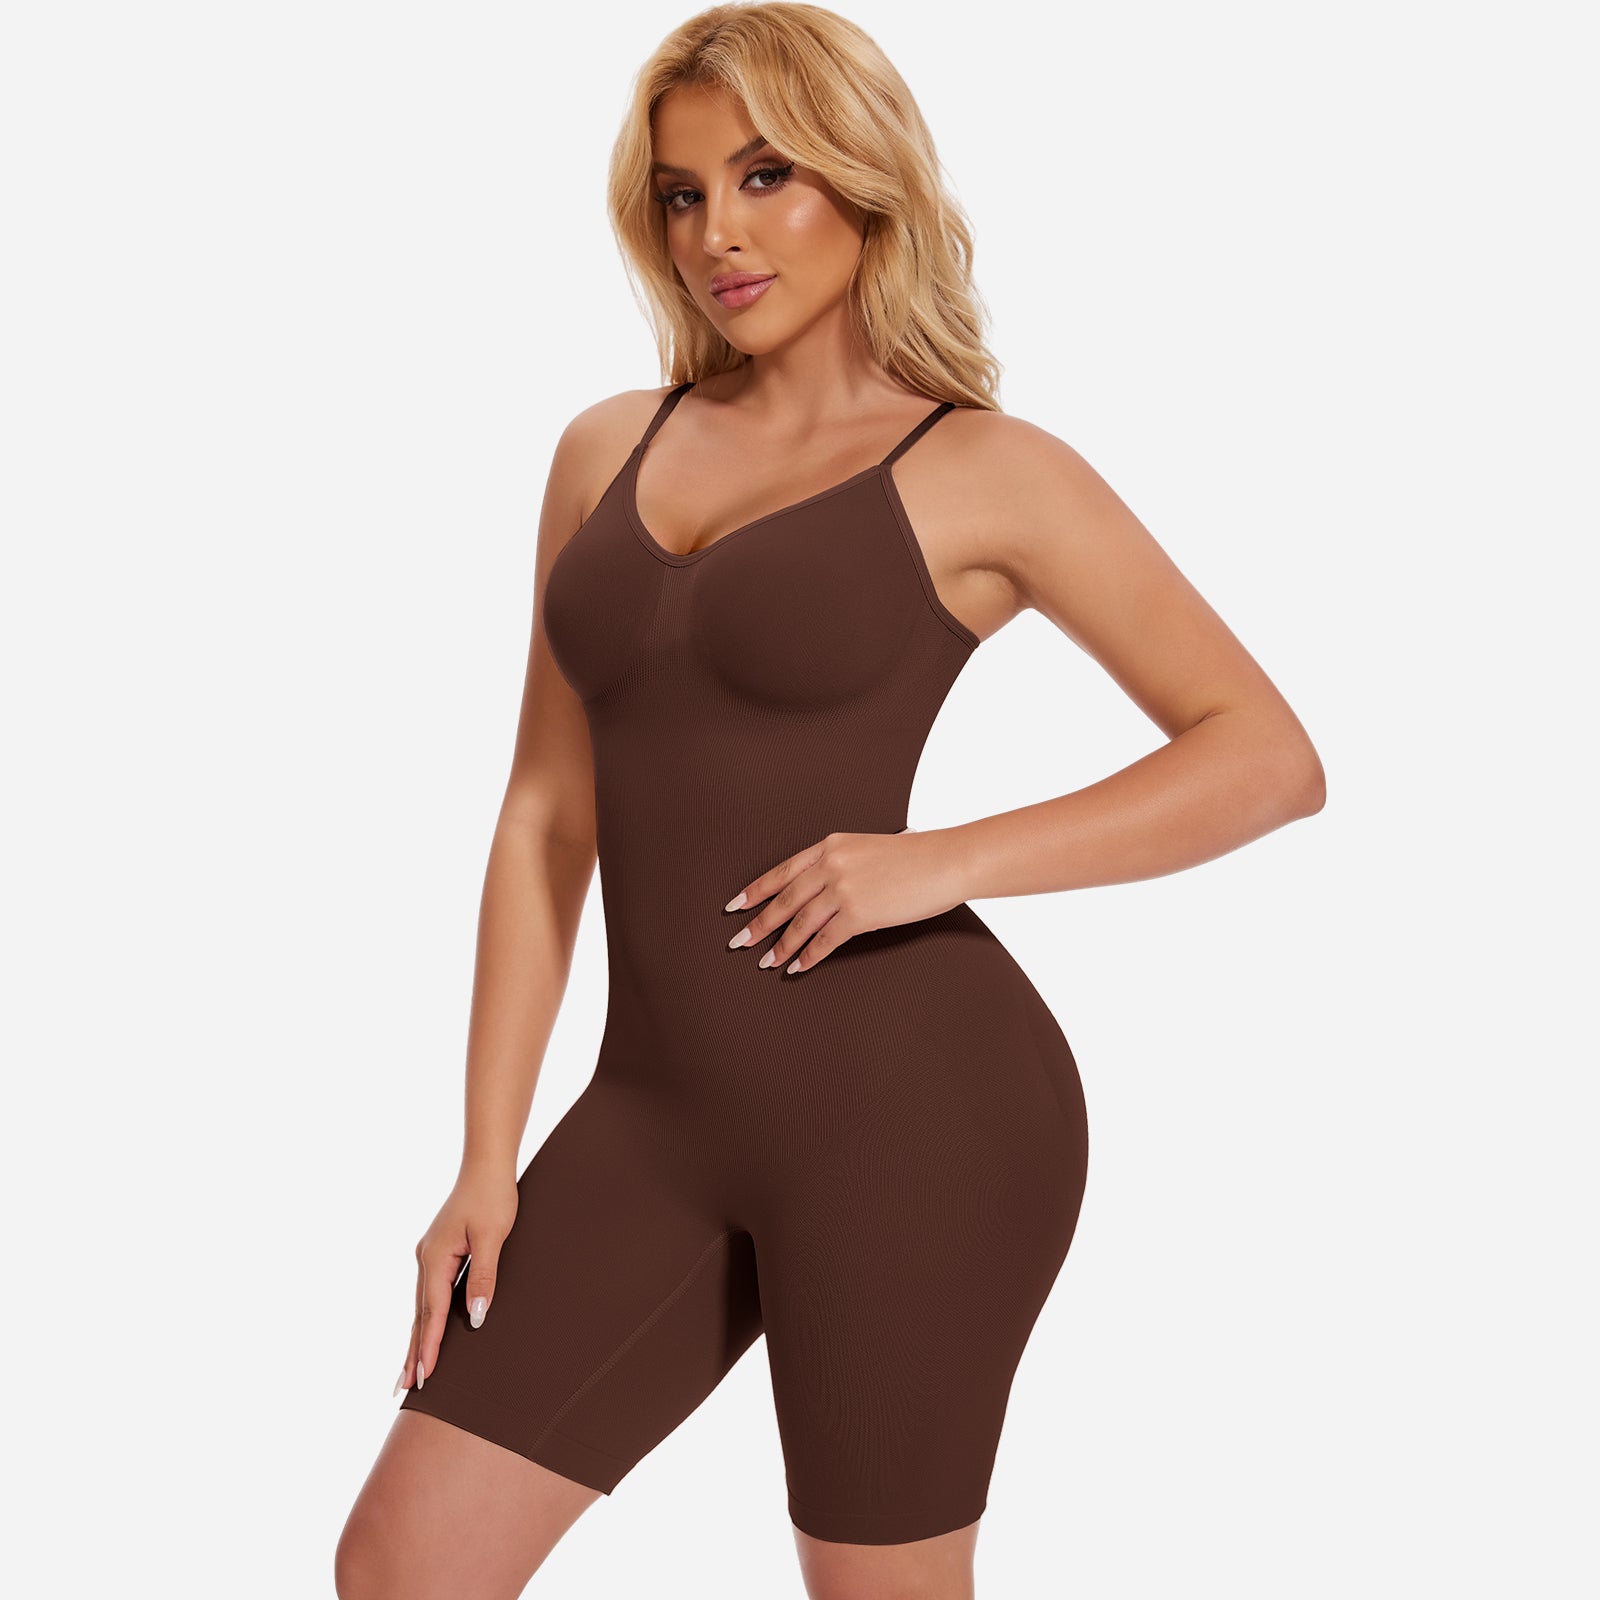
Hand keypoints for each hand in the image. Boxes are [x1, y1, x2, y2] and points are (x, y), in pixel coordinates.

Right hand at [395, 1164, 518, 1395]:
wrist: (486, 1165)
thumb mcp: (492, 1237)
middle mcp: (426, 1259)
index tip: (424, 1377)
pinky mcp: (438, 1251)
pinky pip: (429, 1292)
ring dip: (418, 1337)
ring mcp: (429, 1255)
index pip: (432, 1313)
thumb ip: (484, 1278)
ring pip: (422, 1305)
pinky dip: (426, 1316)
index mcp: (436, 1258)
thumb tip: (476, 1318)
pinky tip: (425, 1329)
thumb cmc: (492, 1197)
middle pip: (419, 1314)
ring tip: (410, 1370)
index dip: (430, 1346)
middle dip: (414, 1351)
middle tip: (405, 1387)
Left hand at [722, 826, 966, 975]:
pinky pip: (825, 941)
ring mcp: (844, 889)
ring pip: (800, 923)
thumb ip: (840, 864)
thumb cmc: (916, 856)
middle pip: (784, 899)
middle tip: (738, 940)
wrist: (947, 860)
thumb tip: (821, 891)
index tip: (735, 905)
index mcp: (830, 845)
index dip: (756, 890)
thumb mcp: (867, 849)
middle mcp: (831, 864)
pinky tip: (797, 967)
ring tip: (765, 960)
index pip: (782, 871)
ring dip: (780, 945)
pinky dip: (809, 956)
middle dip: (759, 923)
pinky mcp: (860, 913)